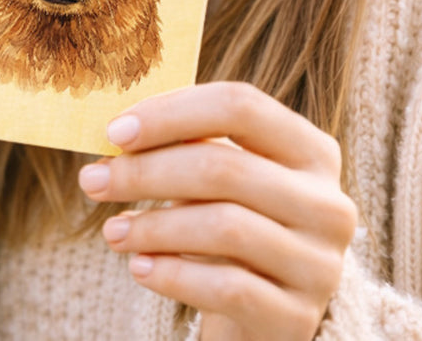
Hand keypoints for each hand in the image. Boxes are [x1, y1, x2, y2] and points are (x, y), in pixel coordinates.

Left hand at [77, 82, 355, 340]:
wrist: (265, 313)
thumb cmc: (232, 224)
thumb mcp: (224, 179)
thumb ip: (189, 146)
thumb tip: (119, 130)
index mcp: (312, 149)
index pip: (241, 106)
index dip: (172, 113)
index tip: (114, 131)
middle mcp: (328, 202)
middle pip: (226, 167)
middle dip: (147, 172)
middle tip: (93, 180)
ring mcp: (319, 263)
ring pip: (225, 227)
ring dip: (154, 226)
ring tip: (112, 230)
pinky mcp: (297, 316)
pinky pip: (227, 288)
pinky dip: (174, 275)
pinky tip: (140, 268)